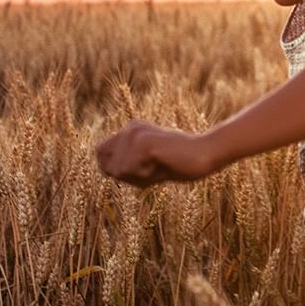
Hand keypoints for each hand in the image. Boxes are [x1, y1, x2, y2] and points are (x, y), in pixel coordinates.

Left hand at [95, 121, 219, 186]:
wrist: (204, 155)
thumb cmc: (178, 164)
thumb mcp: (146, 167)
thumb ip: (125, 166)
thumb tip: (105, 169)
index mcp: (130, 129)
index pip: (100, 155)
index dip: (115, 170)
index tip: (142, 169)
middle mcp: (130, 128)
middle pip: (108, 166)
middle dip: (127, 176)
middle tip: (153, 168)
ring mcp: (136, 133)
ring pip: (119, 171)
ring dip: (138, 178)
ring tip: (160, 166)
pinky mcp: (143, 142)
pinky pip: (130, 171)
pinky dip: (145, 177)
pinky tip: (162, 165)